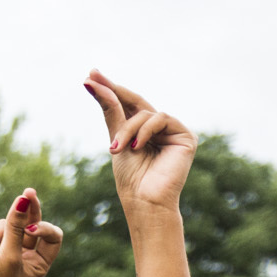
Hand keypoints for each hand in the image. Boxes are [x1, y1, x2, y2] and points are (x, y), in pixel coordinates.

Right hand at [0, 189, 61, 276]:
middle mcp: (23, 253)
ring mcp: (3, 245)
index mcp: (38, 263)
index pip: (52, 236)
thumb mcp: (9, 255)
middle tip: (29, 192)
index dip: (44, 228)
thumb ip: (17, 226)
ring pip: (5, 223)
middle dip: (29, 209)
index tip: (30, 230)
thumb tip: (24, 198)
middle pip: (32, 222)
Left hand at [86, 71, 196, 214]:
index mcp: (145, 131)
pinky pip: (160, 119)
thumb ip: (111, 110)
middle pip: (137, 102)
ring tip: (116, 149)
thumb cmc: (131, 178)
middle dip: (114, 91)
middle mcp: (161, 129)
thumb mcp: (116, 139)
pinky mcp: (186, 137)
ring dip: (127, 129)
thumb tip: (90, 81)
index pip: (128, 105)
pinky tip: (136, 148)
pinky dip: (144, 131)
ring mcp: (174, 132)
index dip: (111, 89)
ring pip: (145, 113)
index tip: (90, 75)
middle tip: (92, 78)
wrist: (145, 201)